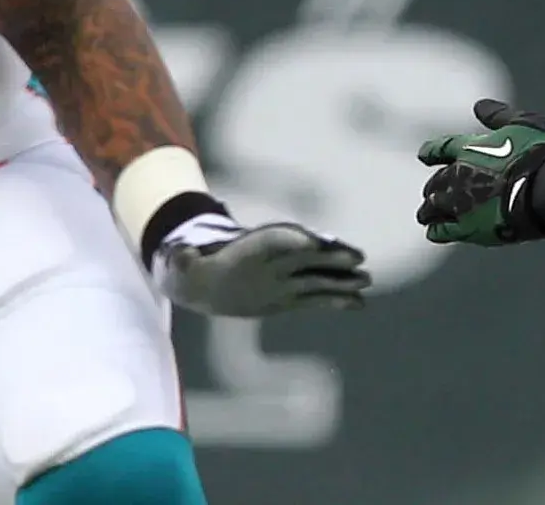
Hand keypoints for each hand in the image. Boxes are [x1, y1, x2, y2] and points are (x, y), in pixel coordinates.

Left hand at [154, 214, 372, 316]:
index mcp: (250, 249)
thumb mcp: (179, 264)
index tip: (315, 243)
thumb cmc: (188, 270)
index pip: (278, 240)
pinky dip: (337, 301)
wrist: (200, 282)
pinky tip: (359, 305)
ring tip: (366, 280)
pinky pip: (316, 298)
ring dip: (341, 278)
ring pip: (317, 276)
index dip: (296, 240)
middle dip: (330, 255)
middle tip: (356, 257)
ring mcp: (285, 279)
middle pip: (307, 255)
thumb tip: (178, 253)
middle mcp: (274, 261)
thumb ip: (181, 259)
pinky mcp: (288, 298)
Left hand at [418, 100, 544, 246]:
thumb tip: (479, 105)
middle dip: (433, 186)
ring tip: (427, 214)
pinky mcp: (469, 229)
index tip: (424, 155)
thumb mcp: (523, 123)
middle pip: (435, 182)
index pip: (440, 149)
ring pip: (433, 208)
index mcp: (469, 149)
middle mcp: (458, 176)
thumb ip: (497, 116)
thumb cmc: (541, 153)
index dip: (431, 152)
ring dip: (429, 209)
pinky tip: (433, 232)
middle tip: (431, 192)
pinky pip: (443, 231)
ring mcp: (461, 204)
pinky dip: (436, 231)